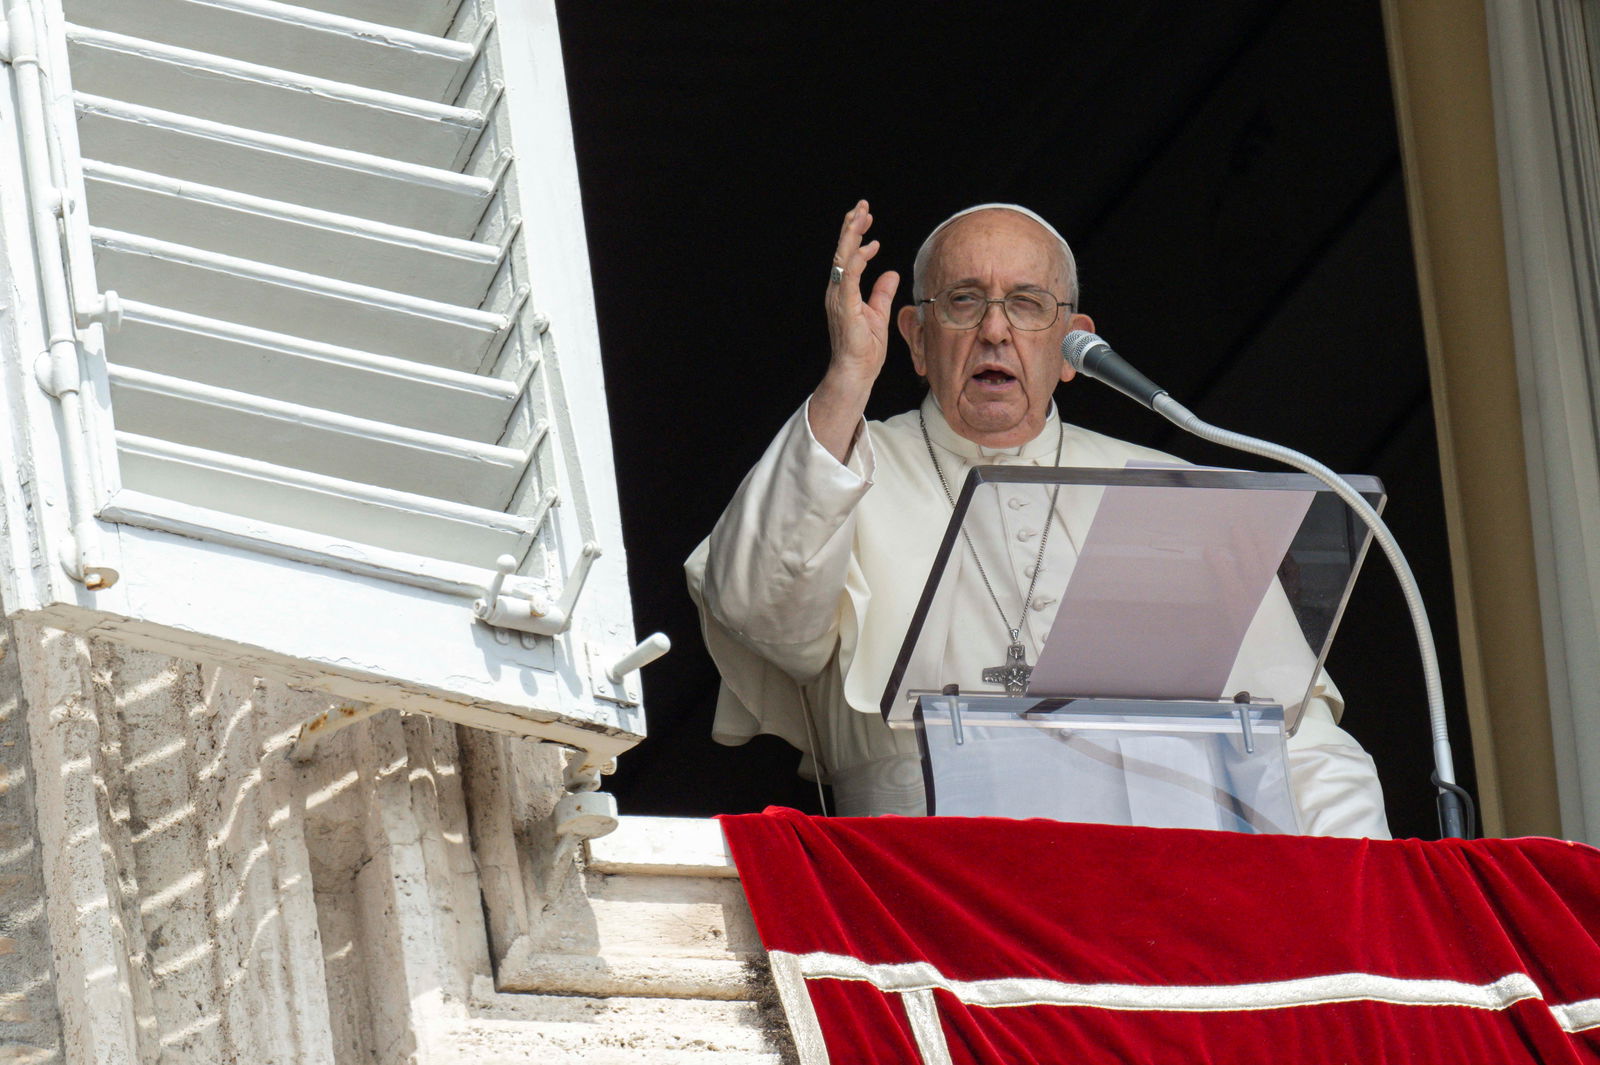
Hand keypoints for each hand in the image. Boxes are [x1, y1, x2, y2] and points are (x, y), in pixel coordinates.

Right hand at [824, 200, 900, 385]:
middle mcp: (838, 291)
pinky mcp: (844, 306)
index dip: (857, 235)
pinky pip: (849, 278)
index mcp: (845, 291)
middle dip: (852, 226)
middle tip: (862, 205)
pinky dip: (857, 260)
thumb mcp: (878, 314)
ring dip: (853, 235)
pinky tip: (867, 246)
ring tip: (862, 214)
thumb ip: (882, 292)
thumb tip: (891, 273)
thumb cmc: (865, 349)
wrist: (856, 371)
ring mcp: (839, 298)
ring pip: (843, 258)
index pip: (848, 256)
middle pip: (842, 251)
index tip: (869, 220)